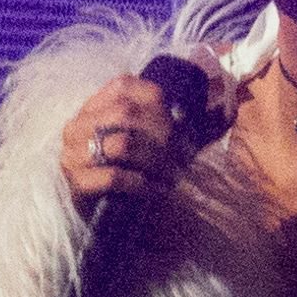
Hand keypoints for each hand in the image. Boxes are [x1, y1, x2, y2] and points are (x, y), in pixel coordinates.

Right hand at [61, 75, 185, 202]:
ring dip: (155, 160)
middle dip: (161, 134)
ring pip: (122, 144)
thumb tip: (225, 113)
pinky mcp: (76, 182)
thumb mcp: (144, 140)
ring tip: (172, 175)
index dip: (155, 102)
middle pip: (125, 113)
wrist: (100, 210)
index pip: (124, 86)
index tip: (177, 125)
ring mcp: (72, 153)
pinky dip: (141, 183)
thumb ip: (172, 122)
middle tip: (181, 155)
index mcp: (93, 106)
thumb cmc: (127, 169)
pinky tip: (156, 190)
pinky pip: (114, 176)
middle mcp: (77, 125)